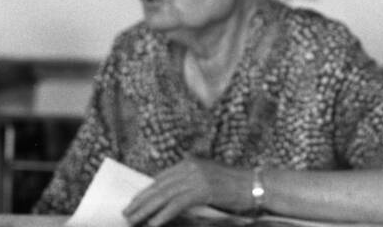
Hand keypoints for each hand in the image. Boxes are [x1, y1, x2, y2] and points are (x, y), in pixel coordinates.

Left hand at [122, 157, 250, 225]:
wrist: (255, 184)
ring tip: (134, 220)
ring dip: (147, 210)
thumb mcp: (208, 177)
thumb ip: (190, 181)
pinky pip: (177, 204)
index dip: (146, 192)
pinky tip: (154, 223)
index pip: (161, 178)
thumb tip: (170, 195)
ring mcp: (197, 177)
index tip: (134, 202)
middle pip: (159, 186)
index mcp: (190, 162)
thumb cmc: (234, 185)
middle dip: (141, 201)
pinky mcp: (203, 190)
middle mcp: (191, 167)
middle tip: (127, 213)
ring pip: (165, 196)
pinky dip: (164, 215)